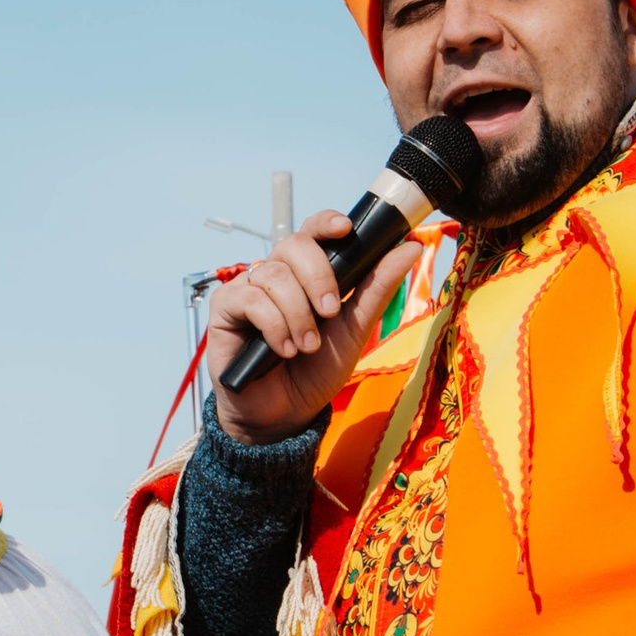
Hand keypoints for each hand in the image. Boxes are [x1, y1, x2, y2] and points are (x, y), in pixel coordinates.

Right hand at [205, 212, 418, 444]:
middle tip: (330, 313)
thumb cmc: (316, 370)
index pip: (314, 231)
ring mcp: (249, 287)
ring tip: (306, 347)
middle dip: (317, 277)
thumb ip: (378, 287)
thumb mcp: (355, 328)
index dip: (326, 223)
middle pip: (293, 244)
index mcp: (307, 272)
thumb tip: (409, 247)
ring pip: (274, 274)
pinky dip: (274, 325)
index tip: (345, 230)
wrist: (285, 412)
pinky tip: (284, 349)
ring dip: (297, 314)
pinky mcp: (226, 307)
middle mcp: (277, 273)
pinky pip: (251, 298)